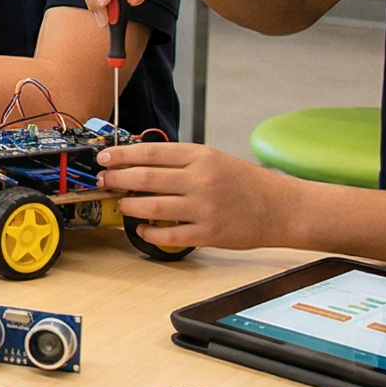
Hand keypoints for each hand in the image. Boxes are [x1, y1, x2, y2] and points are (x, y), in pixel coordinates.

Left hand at [96, 141, 302, 249]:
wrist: (282, 208)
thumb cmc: (246, 183)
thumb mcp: (215, 160)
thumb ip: (181, 161)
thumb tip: (140, 163)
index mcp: (201, 156)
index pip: (151, 152)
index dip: (122, 155)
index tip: (104, 157)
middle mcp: (200, 180)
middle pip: (145, 177)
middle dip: (117, 179)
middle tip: (103, 181)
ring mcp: (204, 208)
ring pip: (151, 205)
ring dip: (129, 205)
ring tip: (120, 203)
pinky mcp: (208, 234)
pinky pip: (169, 234)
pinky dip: (149, 231)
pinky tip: (141, 229)